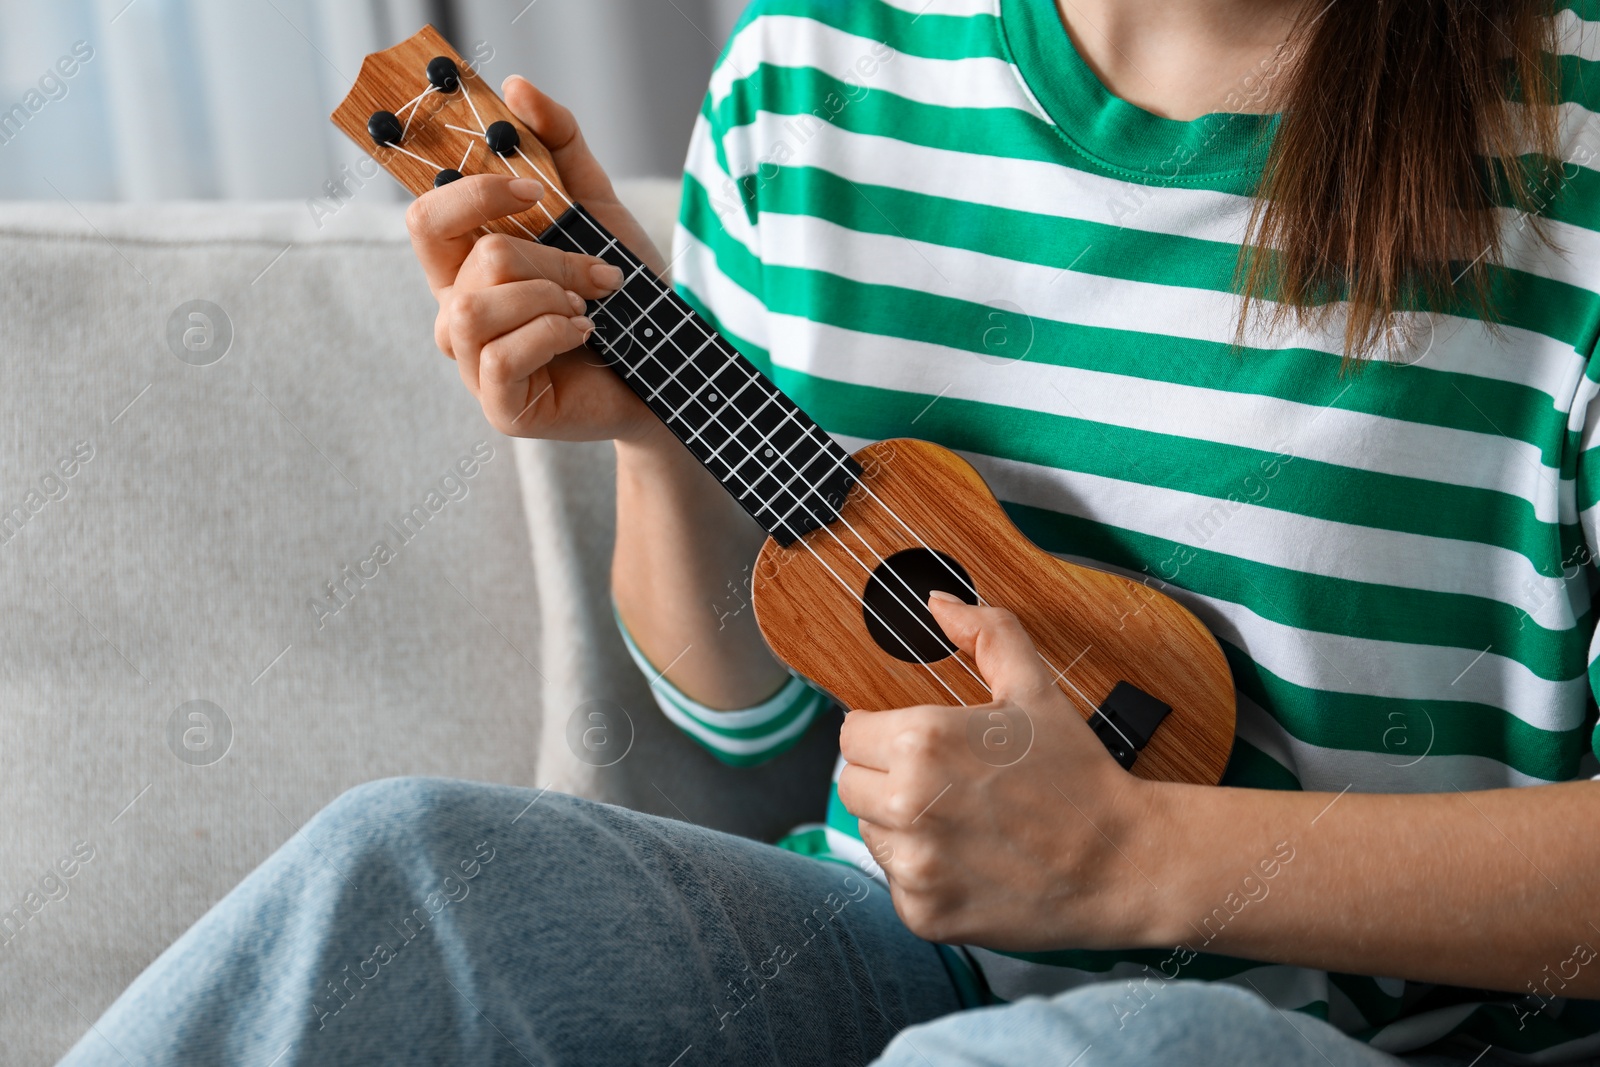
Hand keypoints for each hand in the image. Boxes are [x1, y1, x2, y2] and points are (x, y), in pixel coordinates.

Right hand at [405, 76, 670, 444]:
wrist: (669, 365)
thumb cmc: (624, 295)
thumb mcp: (597, 208)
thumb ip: (559, 146)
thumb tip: (516, 88)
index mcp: (467, 268)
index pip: (427, 217)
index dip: (475, 193)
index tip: (535, 188)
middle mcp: (458, 315)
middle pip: (474, 258)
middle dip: (551, 257)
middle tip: (600, 272)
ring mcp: (474, 365)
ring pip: (476, 307)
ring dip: (549, 295)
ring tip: (587, 306)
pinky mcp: (501, 407)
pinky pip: (502, 357)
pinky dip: (553, 333)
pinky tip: (585, 334)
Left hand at [837, 593, 1159, 950]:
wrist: (1123, 864)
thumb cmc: (1078, 775)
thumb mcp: (1035, 691)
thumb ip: (986, 635)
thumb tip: (938, 602)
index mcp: (922, 741)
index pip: (851, 733)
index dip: (884, 735)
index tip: (921, 747)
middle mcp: (908, 804)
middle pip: (850, 784)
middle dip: (886, 779)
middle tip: (944, 785)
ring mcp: (914, 866)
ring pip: (872, 834)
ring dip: (902, 828)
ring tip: (963, 824)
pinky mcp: (924, 914)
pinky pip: (897, 885)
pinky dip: (924, 877)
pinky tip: (971, 863)